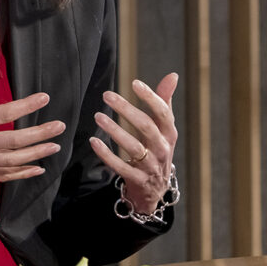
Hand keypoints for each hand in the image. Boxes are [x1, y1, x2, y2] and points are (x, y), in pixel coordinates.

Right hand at [0, 55, 64, 186]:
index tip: (43, 99)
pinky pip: (2, 176)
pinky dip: (21, 174)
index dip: (26, 106)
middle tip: (59, 126)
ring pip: (12, 160)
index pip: (3, 113)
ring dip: (36, 154)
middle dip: (40, 133)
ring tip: (53, 146)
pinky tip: (36, 169)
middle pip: (14, 140)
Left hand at [89, 73, 178, 214]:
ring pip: (134, 147)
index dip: (151, 97)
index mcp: (169, 134)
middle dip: (127, 110)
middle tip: (107, 96)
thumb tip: (173, 75)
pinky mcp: (137, 180)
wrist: (155, 190)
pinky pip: (120, 167)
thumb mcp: (163, 129)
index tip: (134, 83)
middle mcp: (163, 149)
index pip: (163, 113)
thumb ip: (164, 103)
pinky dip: (106, 154)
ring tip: (97, 116)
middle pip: (146, 127)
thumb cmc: (156, 151)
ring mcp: (151, 166)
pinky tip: (93, 142)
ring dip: (115, 130)